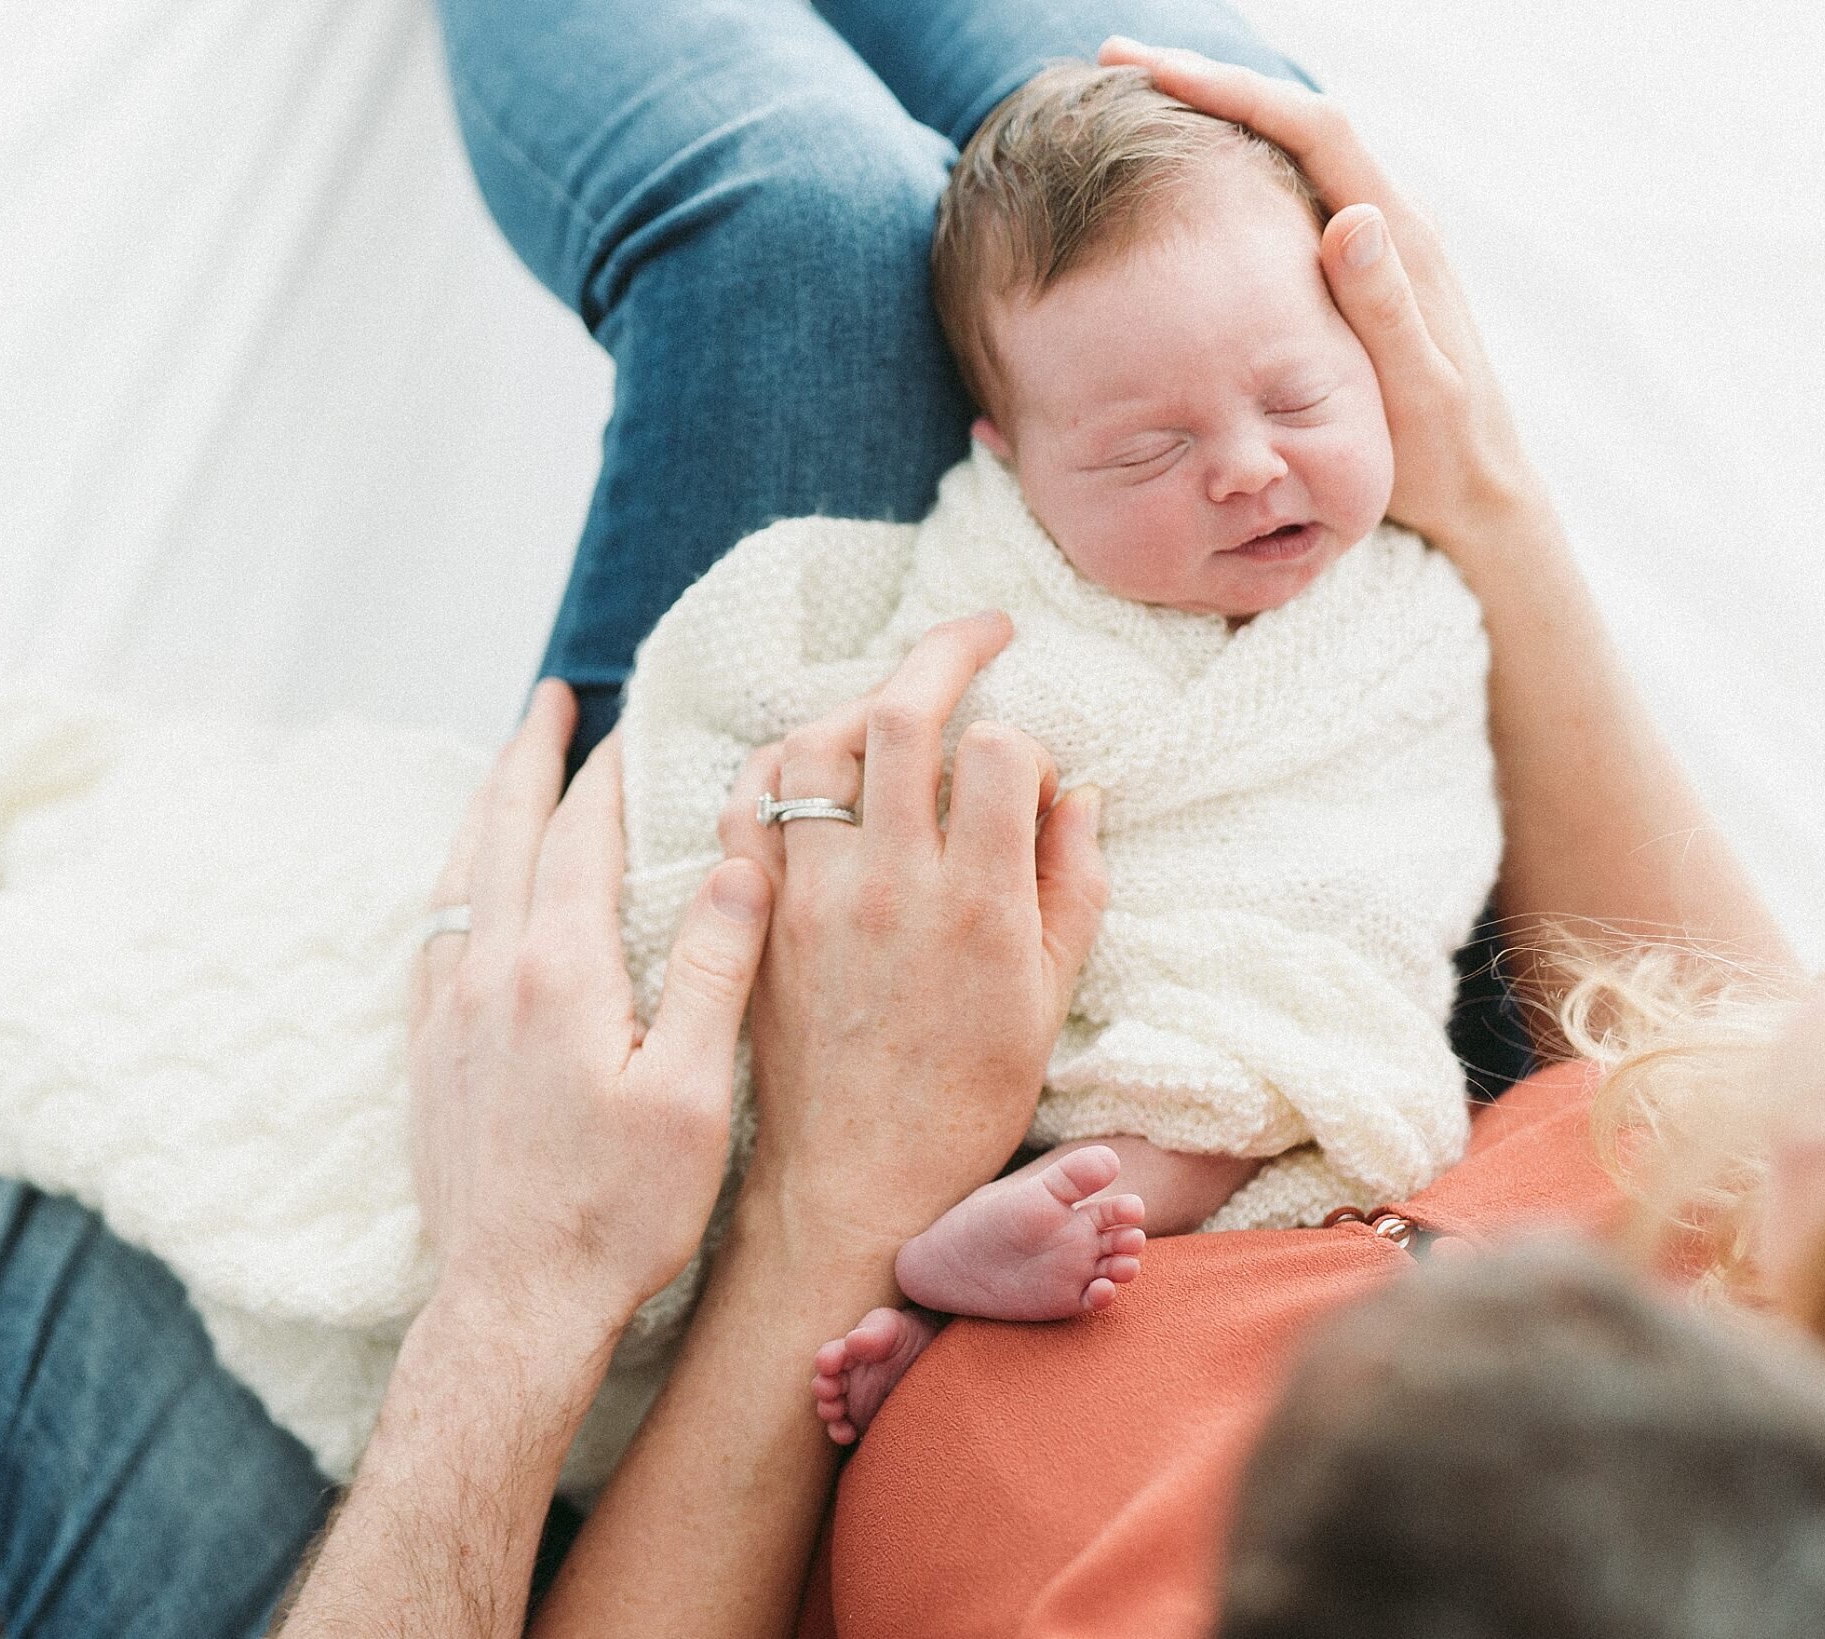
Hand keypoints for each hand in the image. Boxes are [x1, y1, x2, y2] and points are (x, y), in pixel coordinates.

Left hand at [408, 680, 773, 1340]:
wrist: (514, 1306)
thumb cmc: (620, 1211)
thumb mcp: (693, 1093)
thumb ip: (714, 968)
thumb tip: (742, 858)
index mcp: (560, 972)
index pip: (582, 835)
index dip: (611, 771)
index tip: (638, 721)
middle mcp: (489, 974)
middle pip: (502, 830)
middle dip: (529, 754)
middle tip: (552, 697)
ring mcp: (445, 1013)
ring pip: (459, 874)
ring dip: (486, 806)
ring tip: (509, 764)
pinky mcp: (426, 1054)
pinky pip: (433, 932)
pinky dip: (458, 878)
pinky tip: (470, 886)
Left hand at [717, 614, 1109, 1256]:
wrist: (849, 1189)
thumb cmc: (963, 1105)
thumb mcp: (1049, 1006)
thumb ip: (1074, 889)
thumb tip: (1077, 793)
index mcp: (977, 909)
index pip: (999, 752)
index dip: (1023, 741)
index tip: (1028, 774)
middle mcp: (888, 887)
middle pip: (901, 715)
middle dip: (946, 649)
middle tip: (980, 632)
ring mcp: (809, 898)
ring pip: (813, 743)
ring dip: (858, 702)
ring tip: (893, 706)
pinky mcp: (753, 918)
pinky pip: (747, 802)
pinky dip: (779, 763)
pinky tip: (813, 766)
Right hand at [1098, 37, 1550, 554]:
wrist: (1478, 494)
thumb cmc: (1443, 457)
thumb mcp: (1415, 391)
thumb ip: (1384, 308)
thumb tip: (1351, 215)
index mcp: (1400, 239)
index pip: (1315, 131)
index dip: (1236, 93)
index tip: (1158, 72)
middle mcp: (1388, 224)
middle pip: (1292, 123)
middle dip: (1208, 86)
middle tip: (1117, 62)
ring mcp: (1372, 246)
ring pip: (1286, 155)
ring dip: (1214, 121)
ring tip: (1134, 102)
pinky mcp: (1356, 273)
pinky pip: (1287, 197)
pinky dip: (1229, 172)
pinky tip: (1180, 182)